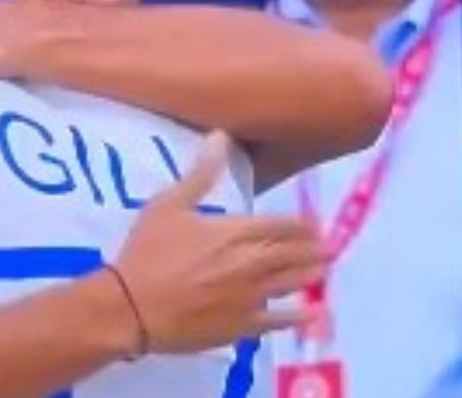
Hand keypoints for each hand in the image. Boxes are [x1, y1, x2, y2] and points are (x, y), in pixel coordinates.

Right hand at [114, 132, 324, 353]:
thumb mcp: (168, 205)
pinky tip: (313, 313)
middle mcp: (251, 262)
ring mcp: (250, 296)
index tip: (311, 224)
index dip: (299, 224)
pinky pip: (278, 320)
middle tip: (328, 246)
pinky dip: (298, 316)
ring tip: (324, 269)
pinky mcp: (242, 326)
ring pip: (290, 282)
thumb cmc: (148, 252)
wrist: (132, 306)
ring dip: (310, 274)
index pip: (279, 225)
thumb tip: (220, 136)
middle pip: (290, 253)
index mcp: (235, 231)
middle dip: (311, 248)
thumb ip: (200, 174)